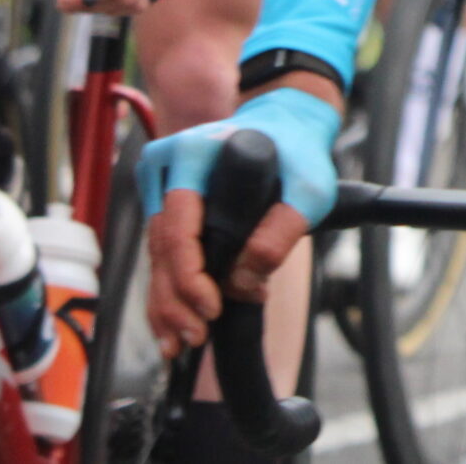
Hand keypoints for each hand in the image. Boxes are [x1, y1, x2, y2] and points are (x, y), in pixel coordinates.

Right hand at [139, 86, 340, 358]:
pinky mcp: (165, 201)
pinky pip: (161, 252)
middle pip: (162, 247)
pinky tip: (169, 326)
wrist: (287, 122)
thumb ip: (281, 235)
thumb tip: (242, 284)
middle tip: (195, 338)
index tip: (211, 308)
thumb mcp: (309, 189)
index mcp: (193, 154)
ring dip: (167, 303)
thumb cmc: (299, 153)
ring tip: (179, 344)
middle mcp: (167, 165)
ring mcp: (161, 183)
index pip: (178, 226)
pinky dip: (167, 290)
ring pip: (157, 255)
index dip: (190, 276)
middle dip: (176, 300)